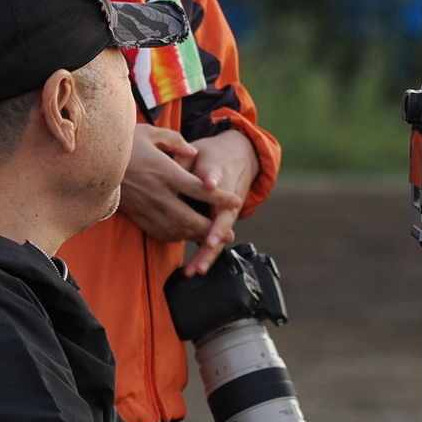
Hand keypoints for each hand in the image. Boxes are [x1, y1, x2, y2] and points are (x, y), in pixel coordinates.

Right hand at [116, 125, 241, 250]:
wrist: (91, 160)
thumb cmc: (124, 143)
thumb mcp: (151, 133)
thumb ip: (176, 142)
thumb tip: (193, 152)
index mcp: (164, 171)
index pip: (197, 188)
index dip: (218, 197)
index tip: (236, 201)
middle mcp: (157, 193)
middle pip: (189, 218)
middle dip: (211, 228)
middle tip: (228, 233)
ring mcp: (146, 207)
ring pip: (175, 230)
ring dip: (195, 237)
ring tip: (212, 240)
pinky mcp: (137, 215)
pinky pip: (159, 232)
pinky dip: (175, 237)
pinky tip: (185, 237)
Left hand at [181, 129, 260, 274]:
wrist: (240, 159)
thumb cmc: (214, 156)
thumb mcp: (200, 152)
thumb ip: (187, 161)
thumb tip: (181, 173)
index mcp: (220, 177)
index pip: (217, 186)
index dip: (213, 187)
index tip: (211, 193)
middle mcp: (228, 199)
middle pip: (222, 220)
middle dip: (214, 237)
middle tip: (207, 247)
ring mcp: (228, 213)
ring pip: (220, 236)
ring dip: (208, 254)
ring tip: (196, 270)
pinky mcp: (223, 222)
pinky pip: (215, 239)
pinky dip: (206, 253)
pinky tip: (195, 268)